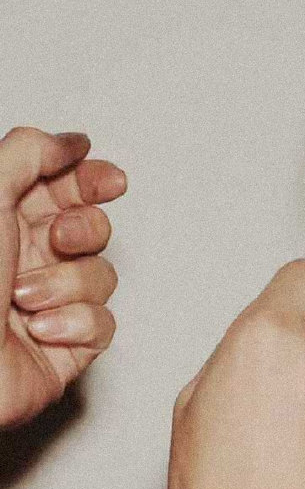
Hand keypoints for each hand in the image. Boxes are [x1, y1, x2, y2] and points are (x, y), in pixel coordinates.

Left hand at [0, 126, 125, 428]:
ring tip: (24, 299)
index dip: (90, 179)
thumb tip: (69, 143)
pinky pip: (103, 323)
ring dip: (66, 284)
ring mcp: (49, 302)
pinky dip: (74, 324)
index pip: (60, 186)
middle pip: (92, 227)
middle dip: (84, 230)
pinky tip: (39, 330)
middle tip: (59, 238)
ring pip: (102, 276)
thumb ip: (29, 153)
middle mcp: (25, 258)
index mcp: (3, 219)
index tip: (109, 180)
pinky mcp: (66, 345)